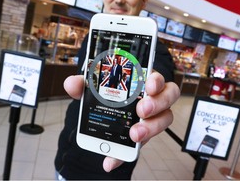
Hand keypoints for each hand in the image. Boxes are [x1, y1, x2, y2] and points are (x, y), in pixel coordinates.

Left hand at [63, 72, 179, 171]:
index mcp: (142, 82)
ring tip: (134, 135)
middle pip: (168, 98)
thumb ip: (84, 84)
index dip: (157, 81)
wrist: (105, 111)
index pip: (157, 78)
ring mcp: (151, 118)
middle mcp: (153, 98)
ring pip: (163, 121)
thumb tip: (71, 84)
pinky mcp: (142, 136)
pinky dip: (123, 154)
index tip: (148, 86)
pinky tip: (110, 160)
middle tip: (142, 110)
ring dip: (150, 128)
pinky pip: (139, 146)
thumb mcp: (94, 88)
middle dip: (156, 104)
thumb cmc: (108, 94)